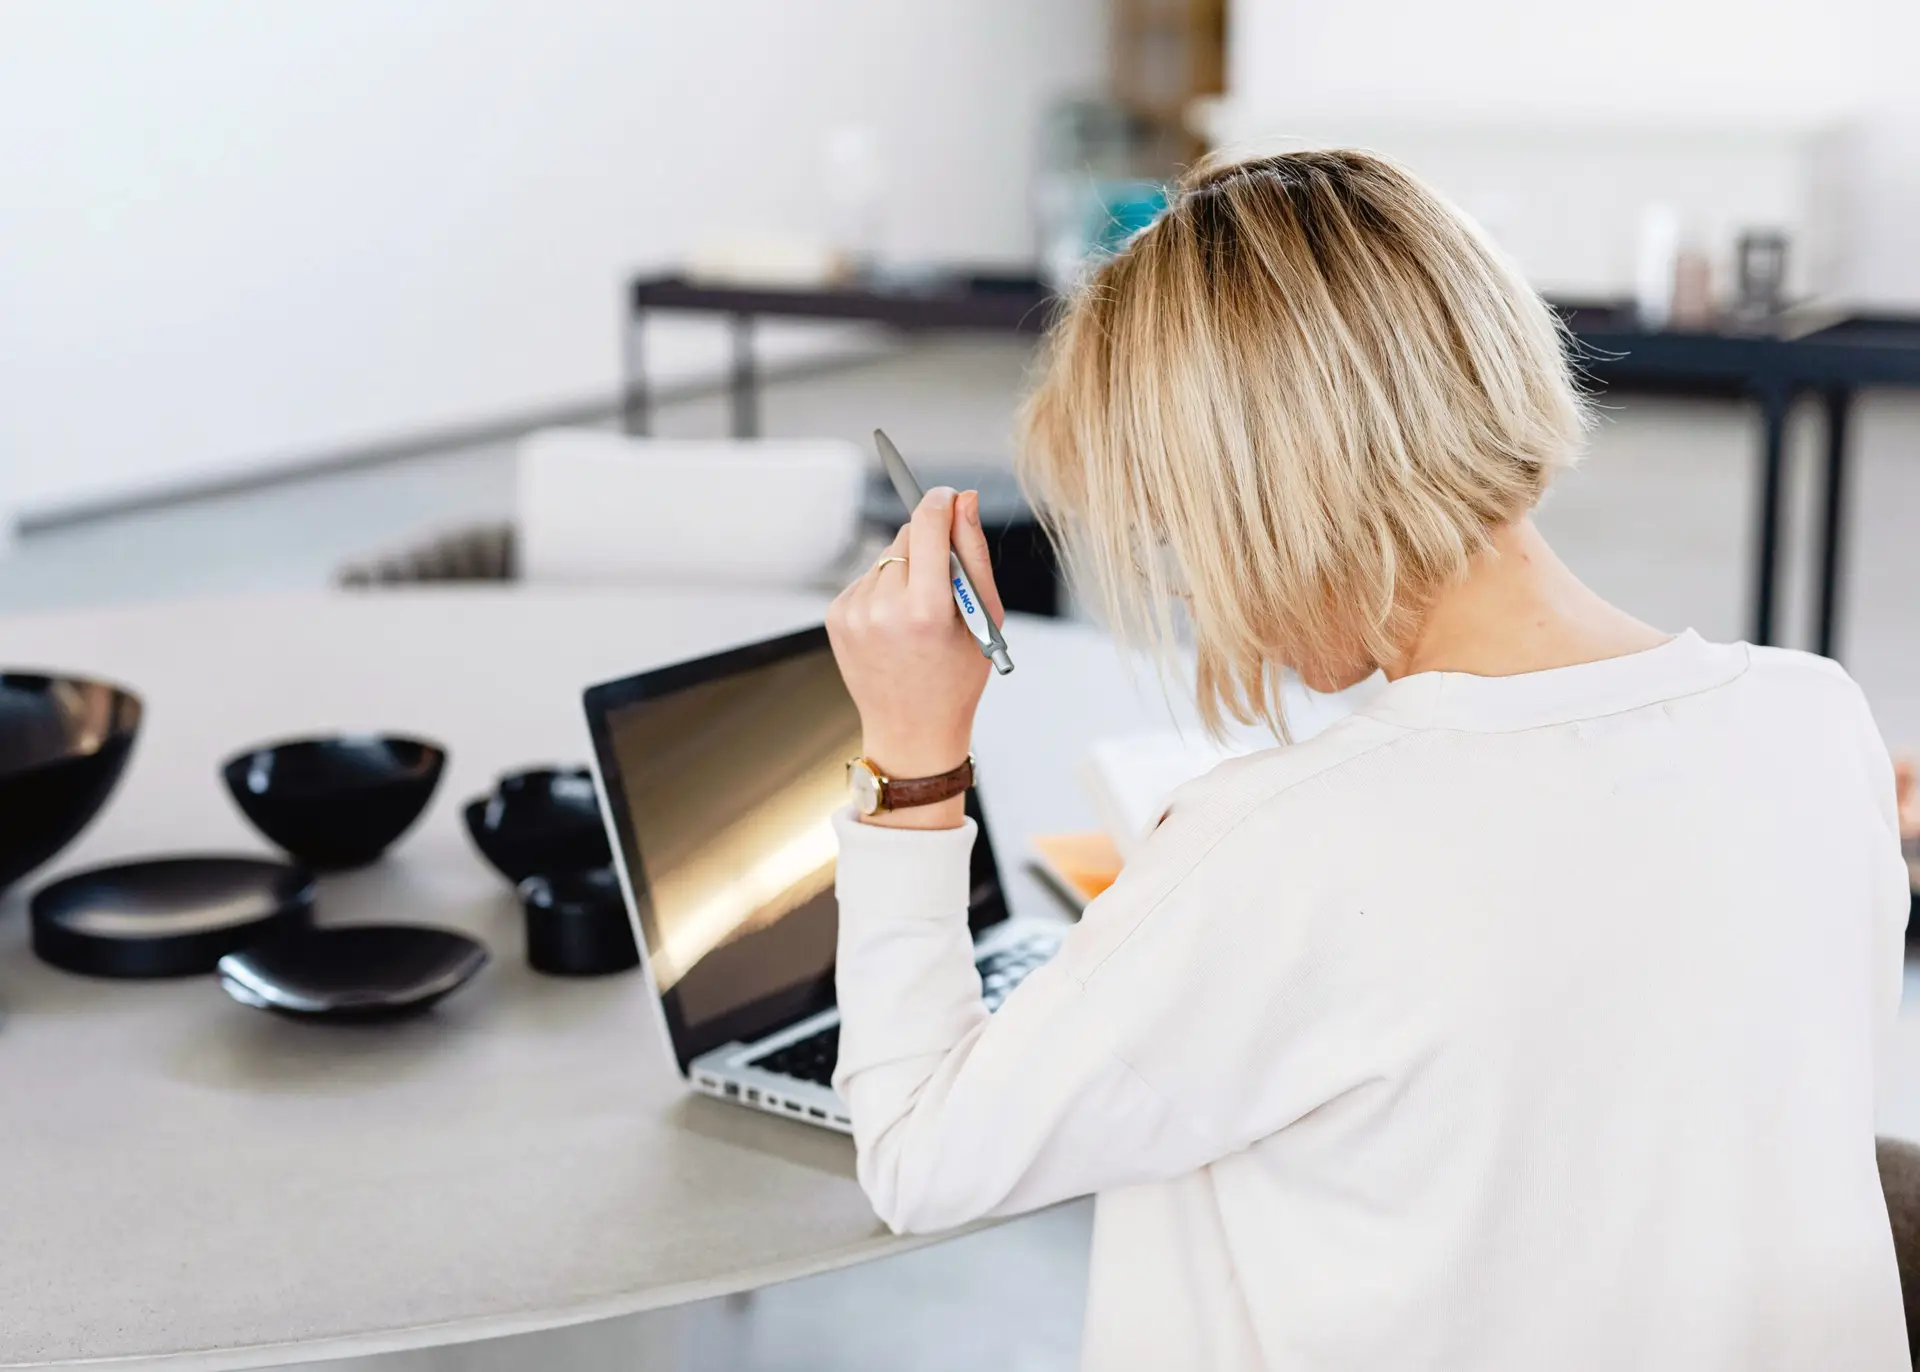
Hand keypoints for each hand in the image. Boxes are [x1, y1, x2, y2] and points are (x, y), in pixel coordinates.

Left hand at [826, 487, 1005, 829]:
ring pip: (886, 555)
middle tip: (944, 583)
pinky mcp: (836, 615)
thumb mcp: (983, 618)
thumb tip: (963, 500)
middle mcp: (882, 608)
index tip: (947, 496)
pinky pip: (867, 577)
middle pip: (906, 535)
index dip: (939, 502)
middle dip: (928, 543)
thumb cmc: (957, 679)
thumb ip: (973, 553)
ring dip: (905, 568)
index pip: (926, 524)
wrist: (912, 731)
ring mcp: (854, 612)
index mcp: (925, 610)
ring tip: (918, 614)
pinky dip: (885, 588)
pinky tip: (896, 623)